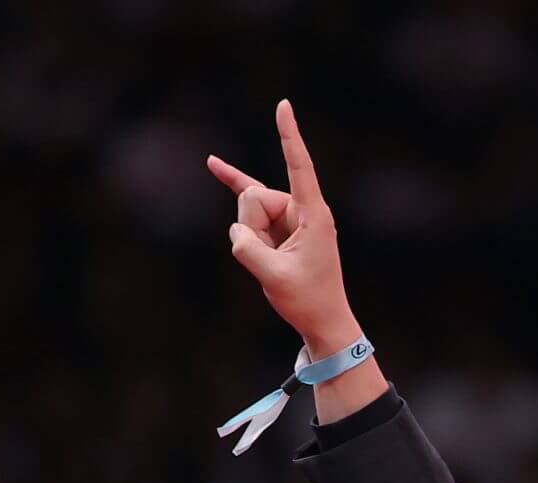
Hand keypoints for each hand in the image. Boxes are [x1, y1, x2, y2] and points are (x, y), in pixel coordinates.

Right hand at [209, 101, 358, 356]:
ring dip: (251, 240)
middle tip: (274, 259)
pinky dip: (235, 195)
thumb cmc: (307, 301)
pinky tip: (214, 165)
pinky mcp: (278, 227)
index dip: (288, 135)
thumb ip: (247, 249)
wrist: (323, 322)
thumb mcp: (273, 277)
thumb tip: (236, 230)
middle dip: (251, 226)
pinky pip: (249, 211)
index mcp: (313, 215)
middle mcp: (302, 209)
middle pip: (256, 197)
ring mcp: (288, 217)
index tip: (283, 105)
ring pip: (249, 212)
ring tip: (274, 264)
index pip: (298, 166)